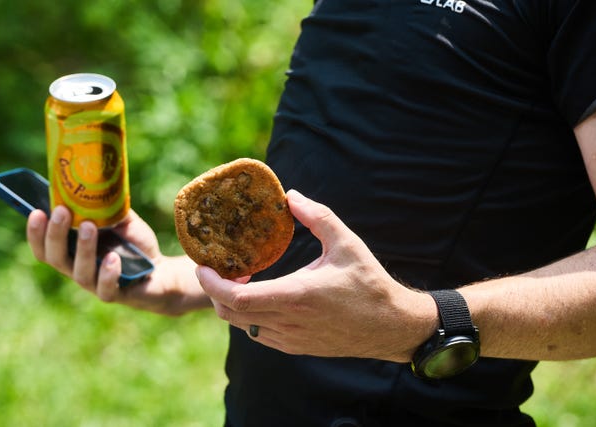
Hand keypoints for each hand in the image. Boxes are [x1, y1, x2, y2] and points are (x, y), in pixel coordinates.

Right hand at [27, 206, 209, 315]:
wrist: (160, 270)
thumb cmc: (133, 244)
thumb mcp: (122, 220)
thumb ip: (108, 205)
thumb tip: (97, 181)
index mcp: (71, 251)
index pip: (43, 245)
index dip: (35, 232)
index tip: (36, 211)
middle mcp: (76, 268)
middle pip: (55, 257)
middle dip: (55, 234)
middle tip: (62, 212)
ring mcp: (94, 284)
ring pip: (79, 272)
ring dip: (83, 248)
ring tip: (89, 226)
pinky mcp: (114, 294)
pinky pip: (105, 289)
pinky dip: (107, 274)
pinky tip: (113, 258)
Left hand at [197, 190, 437, 361]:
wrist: (390, 326)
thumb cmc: (369, 283)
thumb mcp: (346, 243)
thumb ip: (317, 216)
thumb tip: (290, 196)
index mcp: (296, 296)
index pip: (236, 299)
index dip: (212, 284)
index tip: (204, 265)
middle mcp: (288, 322)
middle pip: (230, 314)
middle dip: (215, 291)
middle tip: (221, 268)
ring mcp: (291, 340)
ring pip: (243, 326)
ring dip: (231, 305)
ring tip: (241, 280)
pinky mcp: (296, 348)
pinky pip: (259, 335)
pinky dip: (249, 317)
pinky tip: (261, 297)